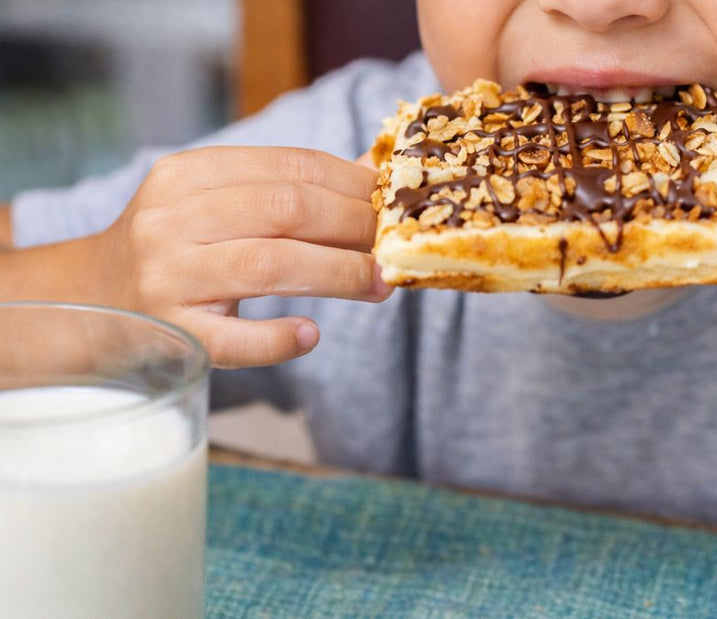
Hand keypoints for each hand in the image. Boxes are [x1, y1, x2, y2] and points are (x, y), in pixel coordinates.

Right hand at [92, 146, 392, 368]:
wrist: (86, 304)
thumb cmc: (172, 251)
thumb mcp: (214, 205)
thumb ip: (284, 190)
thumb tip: (373, 176)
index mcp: (188, 175)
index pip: (289, 166)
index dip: (351, 184)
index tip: (390, 204)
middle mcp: (171, 219)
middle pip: (286, 209)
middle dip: (355, 226)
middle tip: (394, 246)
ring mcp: (167, 277)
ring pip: (270, 264)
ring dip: (339, 273)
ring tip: (379, 284)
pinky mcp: (170, 334)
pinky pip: (234, 339)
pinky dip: (278, 338)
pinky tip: (310, 334)